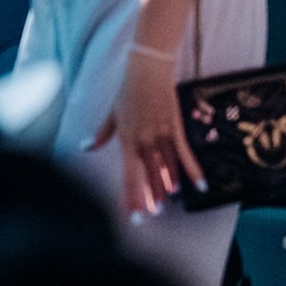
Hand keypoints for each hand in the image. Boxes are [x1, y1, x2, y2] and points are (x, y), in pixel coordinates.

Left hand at [87, 52, 204, 215]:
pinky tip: (200, 186)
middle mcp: (144, 141)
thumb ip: (101, 134)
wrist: (148, 70)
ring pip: (165, 168)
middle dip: (149, 197)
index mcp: (126, 140)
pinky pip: (184, 153)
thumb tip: (84, 147)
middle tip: (151, 215)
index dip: (131, 196)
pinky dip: (192, 170)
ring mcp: (161, 135)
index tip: (132, 213)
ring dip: (166, 187)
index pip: (129, 175)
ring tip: (166, 204)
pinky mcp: (175, 128)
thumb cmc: (127, 90)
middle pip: (147, 175)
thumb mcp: (112, 113)